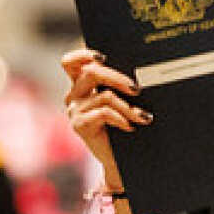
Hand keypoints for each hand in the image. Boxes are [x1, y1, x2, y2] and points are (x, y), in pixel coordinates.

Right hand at [60, 48, 150, 188]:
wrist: (117, 159)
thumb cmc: (122, 127)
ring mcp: (75, 110)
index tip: (103, 57)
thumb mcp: (119, 102)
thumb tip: (137, 72)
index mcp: (80, 86)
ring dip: (128, 107)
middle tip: (137, 88)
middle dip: (117, 78)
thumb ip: (119, 86)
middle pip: (91, 72)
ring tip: (143, 117)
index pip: (70, 62)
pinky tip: (130, 126)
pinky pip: (104, 113)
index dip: (83, 54)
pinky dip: (122, 118)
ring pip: (105, 96)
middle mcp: (74, 96)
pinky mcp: (79, 125)